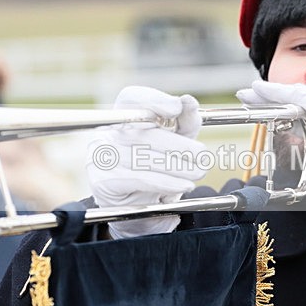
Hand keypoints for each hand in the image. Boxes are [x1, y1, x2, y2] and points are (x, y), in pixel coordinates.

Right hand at [87, 86, 207, 238]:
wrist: (133, 208)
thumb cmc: (155, 167)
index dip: (154, 100)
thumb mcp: (175, 141)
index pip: (131, 98)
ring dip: (178, 167)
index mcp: (122, 116)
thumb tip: (189, 102)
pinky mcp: (104, 182)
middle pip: (144, 133)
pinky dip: (166, 182)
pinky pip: (140, 179)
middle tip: (203, 156)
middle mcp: (107, 133)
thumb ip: (184, 121)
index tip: (177, 108)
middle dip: (180, 145)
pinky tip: (184, 185)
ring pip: (145, 158)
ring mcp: (102, 157)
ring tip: (199, 172)